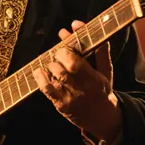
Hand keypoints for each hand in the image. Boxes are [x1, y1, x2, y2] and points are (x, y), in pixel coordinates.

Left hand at [33, 20, 121, 143]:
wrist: (101, 118)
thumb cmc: (101, 89)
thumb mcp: (105, 70)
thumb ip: (98, 48)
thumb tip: (79, 25)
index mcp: (94, 79)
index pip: (76, 63)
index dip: (66, 52)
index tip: (65, 46)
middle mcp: (81, 89)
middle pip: (63, 70)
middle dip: (57, 58)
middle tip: (58, 54)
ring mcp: (70, 98)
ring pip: (54, 79)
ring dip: (50, 66)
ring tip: (52, 63)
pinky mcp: (60, 106)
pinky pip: (46, 90)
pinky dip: (40, 78)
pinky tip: (39, 71)